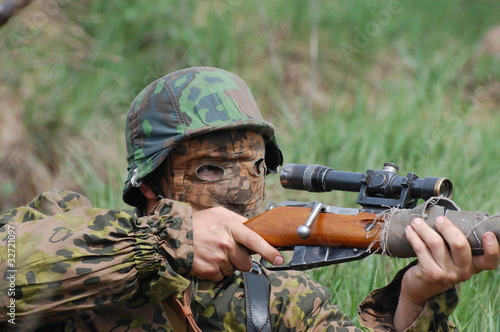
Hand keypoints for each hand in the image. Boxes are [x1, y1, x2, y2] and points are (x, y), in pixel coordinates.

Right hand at [190, 206, 283, 281]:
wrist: (172, 237)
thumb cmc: (197, 224)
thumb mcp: (218, 214)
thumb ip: (238, 220)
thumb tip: (255, 228)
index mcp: (230, 226)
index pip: (254, 240)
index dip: (268, 251)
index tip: (279, 259)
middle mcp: (225, 243)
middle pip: (246, 261)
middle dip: (240, 259)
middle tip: (227, 249)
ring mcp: (217, 259)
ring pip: (234, 270)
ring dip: (227, 264)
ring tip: (213, 252)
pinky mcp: (209, 271)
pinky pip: (222, 276)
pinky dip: (216, 271)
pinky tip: (207, 260)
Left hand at [394, 216, 499, 330]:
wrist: (420, 289)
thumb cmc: (439, 266)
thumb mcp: (454, 260)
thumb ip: (456, 245)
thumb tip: (448, 217)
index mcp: (474, 266)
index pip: (490, 261)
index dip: (492, 249)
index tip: (488, 235)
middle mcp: (463, 271)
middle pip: (459, 244)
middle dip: (447, 227)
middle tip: (439, 219)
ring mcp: (447, 274)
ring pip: (436, 243)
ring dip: (423, 229)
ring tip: (416, 222)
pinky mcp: (430, 273)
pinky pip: (420, 248)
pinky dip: (413, 236)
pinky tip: (409, 230)